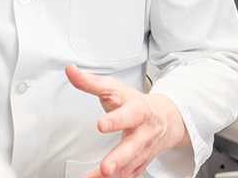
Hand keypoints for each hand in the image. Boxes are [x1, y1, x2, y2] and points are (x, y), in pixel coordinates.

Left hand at [65, 64, 189, 177]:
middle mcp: (144, 133)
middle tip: (106, 167)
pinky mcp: (140, 163)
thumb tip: (70, 70)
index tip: (101, 125)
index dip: (116, 120)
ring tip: (100, 176)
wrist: (166, 118)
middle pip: (134, 147)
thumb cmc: (135, 102)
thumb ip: (91, 82)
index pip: (130, 115)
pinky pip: (128, 174)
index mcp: (139, 111)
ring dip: (116, 173)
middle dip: (120, 158)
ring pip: (131, 165)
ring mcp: (143, 150)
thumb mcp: (114, 88)